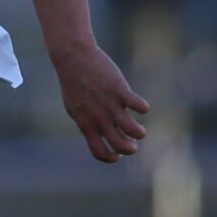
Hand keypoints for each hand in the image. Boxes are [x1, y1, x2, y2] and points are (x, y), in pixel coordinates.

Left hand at [53, 41, 149, 163]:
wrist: (73, 58)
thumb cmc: (74, 84)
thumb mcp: (75, 108)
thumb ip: (87, 123)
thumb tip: (99, 134)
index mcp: (86, 124)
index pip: (100, 152)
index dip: (112, 157)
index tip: (117, 153)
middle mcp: (98, 118)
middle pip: (120, 145)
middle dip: (130, 149)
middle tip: (132, 141)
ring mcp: (110, 104)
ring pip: (133, 130)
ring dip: (139, 133)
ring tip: (139, 129)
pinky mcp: (120, 90)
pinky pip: (138, 105)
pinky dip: (143, 108)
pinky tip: (141, 106)